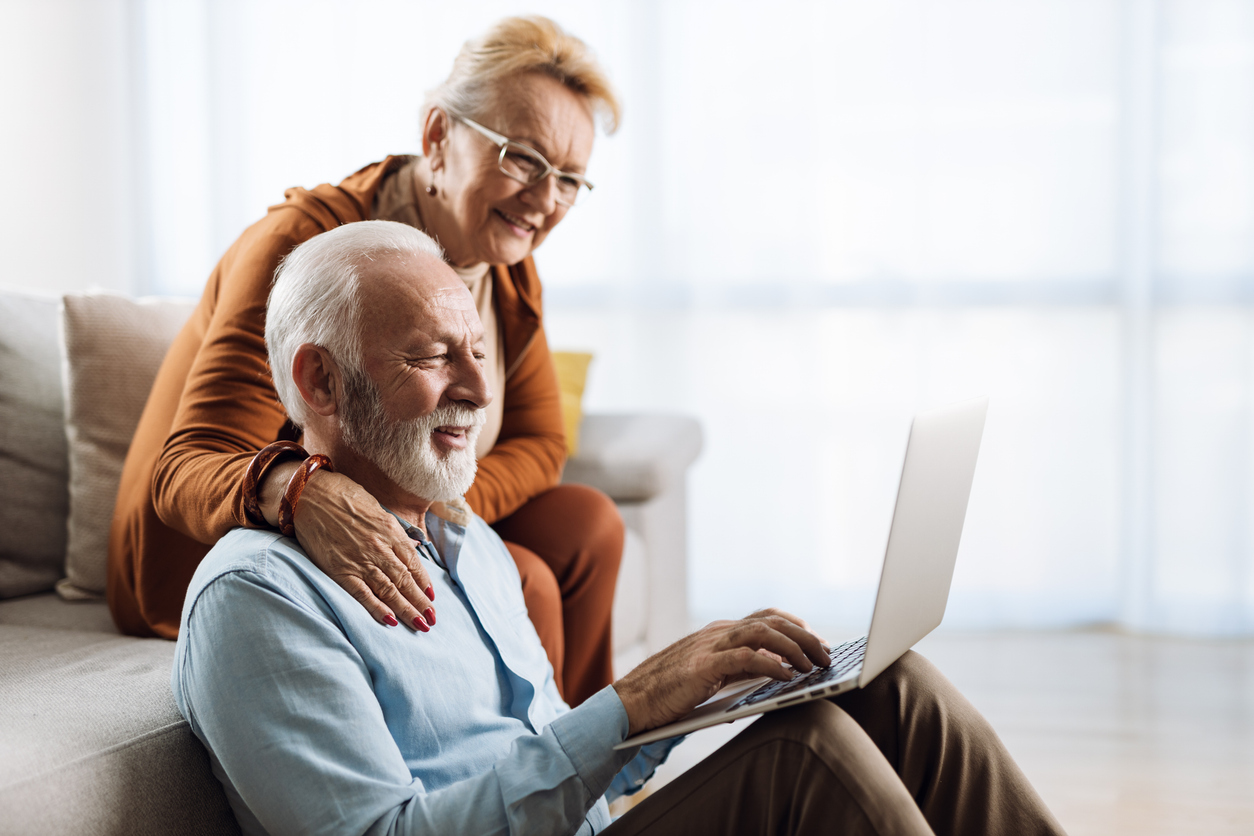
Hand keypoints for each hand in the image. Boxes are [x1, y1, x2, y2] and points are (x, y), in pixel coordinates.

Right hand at [259, 462, 434, 630]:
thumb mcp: (376, 508)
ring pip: (389, 591)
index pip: (414, 563)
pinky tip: (390, 621)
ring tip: (420, 625)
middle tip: (432, 619)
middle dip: (421, 603)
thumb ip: (392, 529)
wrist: (310, 496)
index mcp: (391, 531)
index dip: (424, 582)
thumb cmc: (343, 496)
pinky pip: (363, 594)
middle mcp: (380, 548)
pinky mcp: (341, 571)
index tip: (432, 597)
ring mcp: (361, 561)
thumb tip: (409, 544)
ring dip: (407, 610)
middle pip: (405, 581)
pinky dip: (378, 609)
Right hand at [612, 608, 830, 735]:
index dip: (796, 626)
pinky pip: (745, 658)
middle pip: (772, 621)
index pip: (766, 617)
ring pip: (763, 633)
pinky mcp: (703, 666)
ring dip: (794, 647)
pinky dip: (771, 664)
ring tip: (813, 665)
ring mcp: (710, 646)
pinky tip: (787, 676)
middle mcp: (718, 632)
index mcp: (720, 632)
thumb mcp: (712, 675)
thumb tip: (775, 674)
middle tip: (827, 654)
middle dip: (805, 636)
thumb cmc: (670, 692)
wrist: (631, 701)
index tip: (819, 641)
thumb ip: (738, 669)